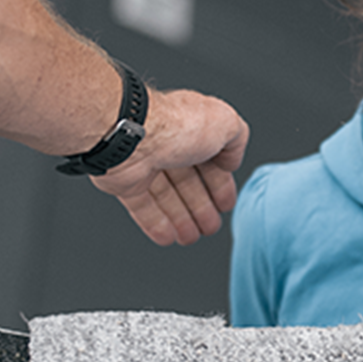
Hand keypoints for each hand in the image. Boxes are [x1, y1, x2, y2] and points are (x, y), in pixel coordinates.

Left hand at [89, 89, 247, 245]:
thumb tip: (232, 160)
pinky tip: (167, 237)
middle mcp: (168, 144)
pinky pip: (142, 206)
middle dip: (201, 207)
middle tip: (210, 226)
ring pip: (166, 196)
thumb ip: (237, 140)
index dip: (220, 184)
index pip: (210, 160)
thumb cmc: (175, 124)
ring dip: (181, 219)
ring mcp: (146, 163)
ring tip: (191, 237)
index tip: (226, 203)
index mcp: (192, 128)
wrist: (131, 134)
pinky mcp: (126, 181)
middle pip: (188, 182)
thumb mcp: (225, 124)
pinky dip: (155, 223)